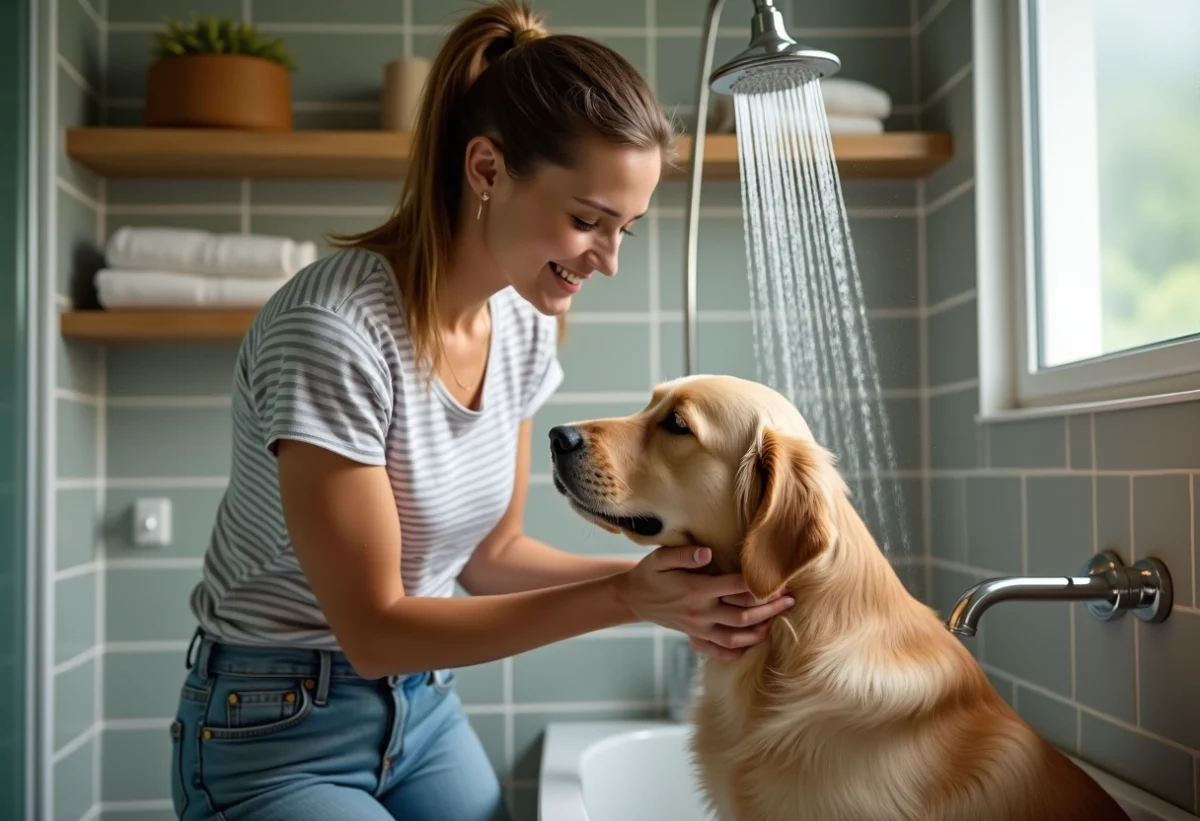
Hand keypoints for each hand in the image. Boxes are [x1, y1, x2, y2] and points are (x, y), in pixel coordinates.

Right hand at [616, 545, 794, 660]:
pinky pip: (719, 650)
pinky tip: (752, 643)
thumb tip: (709, 552)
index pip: (737, 587)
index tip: (779, 579)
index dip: (760, 584)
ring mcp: (698, 629)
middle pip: (743, 614)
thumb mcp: (661, 558)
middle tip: (790, 600)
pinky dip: (737, 651)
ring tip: (777, 620)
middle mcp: (701, 613)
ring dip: (759, 630)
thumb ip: (684, 555)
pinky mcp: (695, 637)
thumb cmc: (650, 573)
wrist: (633, 598)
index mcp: (697, 590)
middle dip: (770, 608)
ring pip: (736, 636)